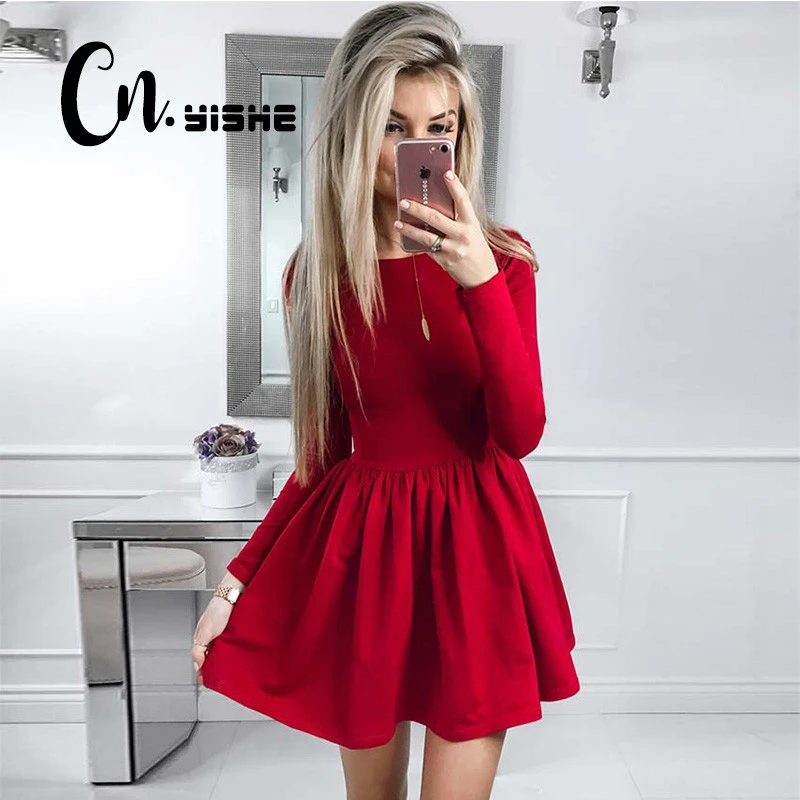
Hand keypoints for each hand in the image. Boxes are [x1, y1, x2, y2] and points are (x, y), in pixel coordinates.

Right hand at [191, 596, 233, 686]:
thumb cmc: (218, 609)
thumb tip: (199, 665)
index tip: (208, 682)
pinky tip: (237, 656)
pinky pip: (231, 648)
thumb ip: (199, 649)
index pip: (199, 662)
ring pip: (221, 655)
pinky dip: (232, 653)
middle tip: (221, 677)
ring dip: (225, 661)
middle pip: (211, 660)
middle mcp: (211, 640)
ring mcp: (222, 637)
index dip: (202, 673)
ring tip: (230, 668)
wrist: (233, 595)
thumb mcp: (205, 631)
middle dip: (215, 669)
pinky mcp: (232, 634)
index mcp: (200, 640)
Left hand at [395, 169, 498, 288]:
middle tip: (404, 202)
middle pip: (436, 218)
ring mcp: (453, 249)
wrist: (482, 275)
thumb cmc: (476, 249)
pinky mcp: (444, 261)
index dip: (455, 186)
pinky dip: (416, 242)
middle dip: (418, 209)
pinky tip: (406, 236)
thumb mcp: (472, 229)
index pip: (463, 200)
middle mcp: (463, 235)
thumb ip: (457, 218)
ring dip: (410, 229)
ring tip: (398, 223)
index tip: (446, 173)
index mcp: (471, 223)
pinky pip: (427, 249)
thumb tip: (435, 203)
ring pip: (427, 237)